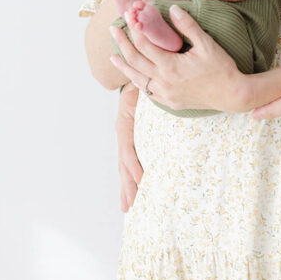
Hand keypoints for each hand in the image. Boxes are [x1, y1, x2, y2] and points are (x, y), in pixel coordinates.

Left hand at [110, 7, 251, 112]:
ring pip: (137, 79)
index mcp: (171, 66)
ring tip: (113, 57)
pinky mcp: (169, 102)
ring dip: (123, 66)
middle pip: (134, 61)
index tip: (129, 16)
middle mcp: (163, 81)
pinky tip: (134, 75)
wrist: (231, 95)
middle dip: (121, 44)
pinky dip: (137, 81)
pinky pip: (147, 92)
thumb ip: (188, 26)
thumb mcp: (206, 44)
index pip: (144, 44)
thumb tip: (172, 8)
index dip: (135, 28)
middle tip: (113, 30)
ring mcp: (165, 94)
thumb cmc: (221, 68)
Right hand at [116, 83, 142, 211]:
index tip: (141, 180)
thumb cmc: (141, 81)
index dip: (133, 165)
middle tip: (130, 206)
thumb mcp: (142, 89)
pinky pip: (130, 160)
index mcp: (125, 123)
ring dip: (127, 186)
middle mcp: (123, 133)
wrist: (137, 74)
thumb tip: (156, 99)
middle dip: (127, 185)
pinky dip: (130, 176)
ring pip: (125, 166)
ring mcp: (127, 137)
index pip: (128, 149)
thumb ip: (148, 96)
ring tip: (127, 206)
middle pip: (124, 163)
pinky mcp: (132, 138)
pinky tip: (134, 188)